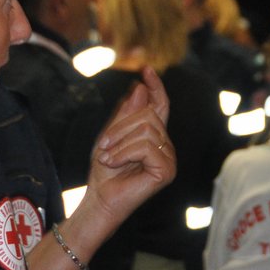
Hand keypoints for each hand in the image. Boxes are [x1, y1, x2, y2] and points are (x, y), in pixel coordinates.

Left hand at [78, 67, 175, 228]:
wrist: (100, 199)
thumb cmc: (104, 172)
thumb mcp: (110, 136)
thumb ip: (126, 114)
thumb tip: (140, 87)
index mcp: (154, 136)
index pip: (160, 106)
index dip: (156, 87)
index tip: (146, 69)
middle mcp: (166, 145)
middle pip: (148, 115)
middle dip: (120, 127)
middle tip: (103, 146)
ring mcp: (169, 158)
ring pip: (146, 129)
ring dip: (119, 142)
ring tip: (107, 158)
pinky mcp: (167, 170)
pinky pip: (146, 147)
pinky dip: (123, 153)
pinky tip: (114, 164)